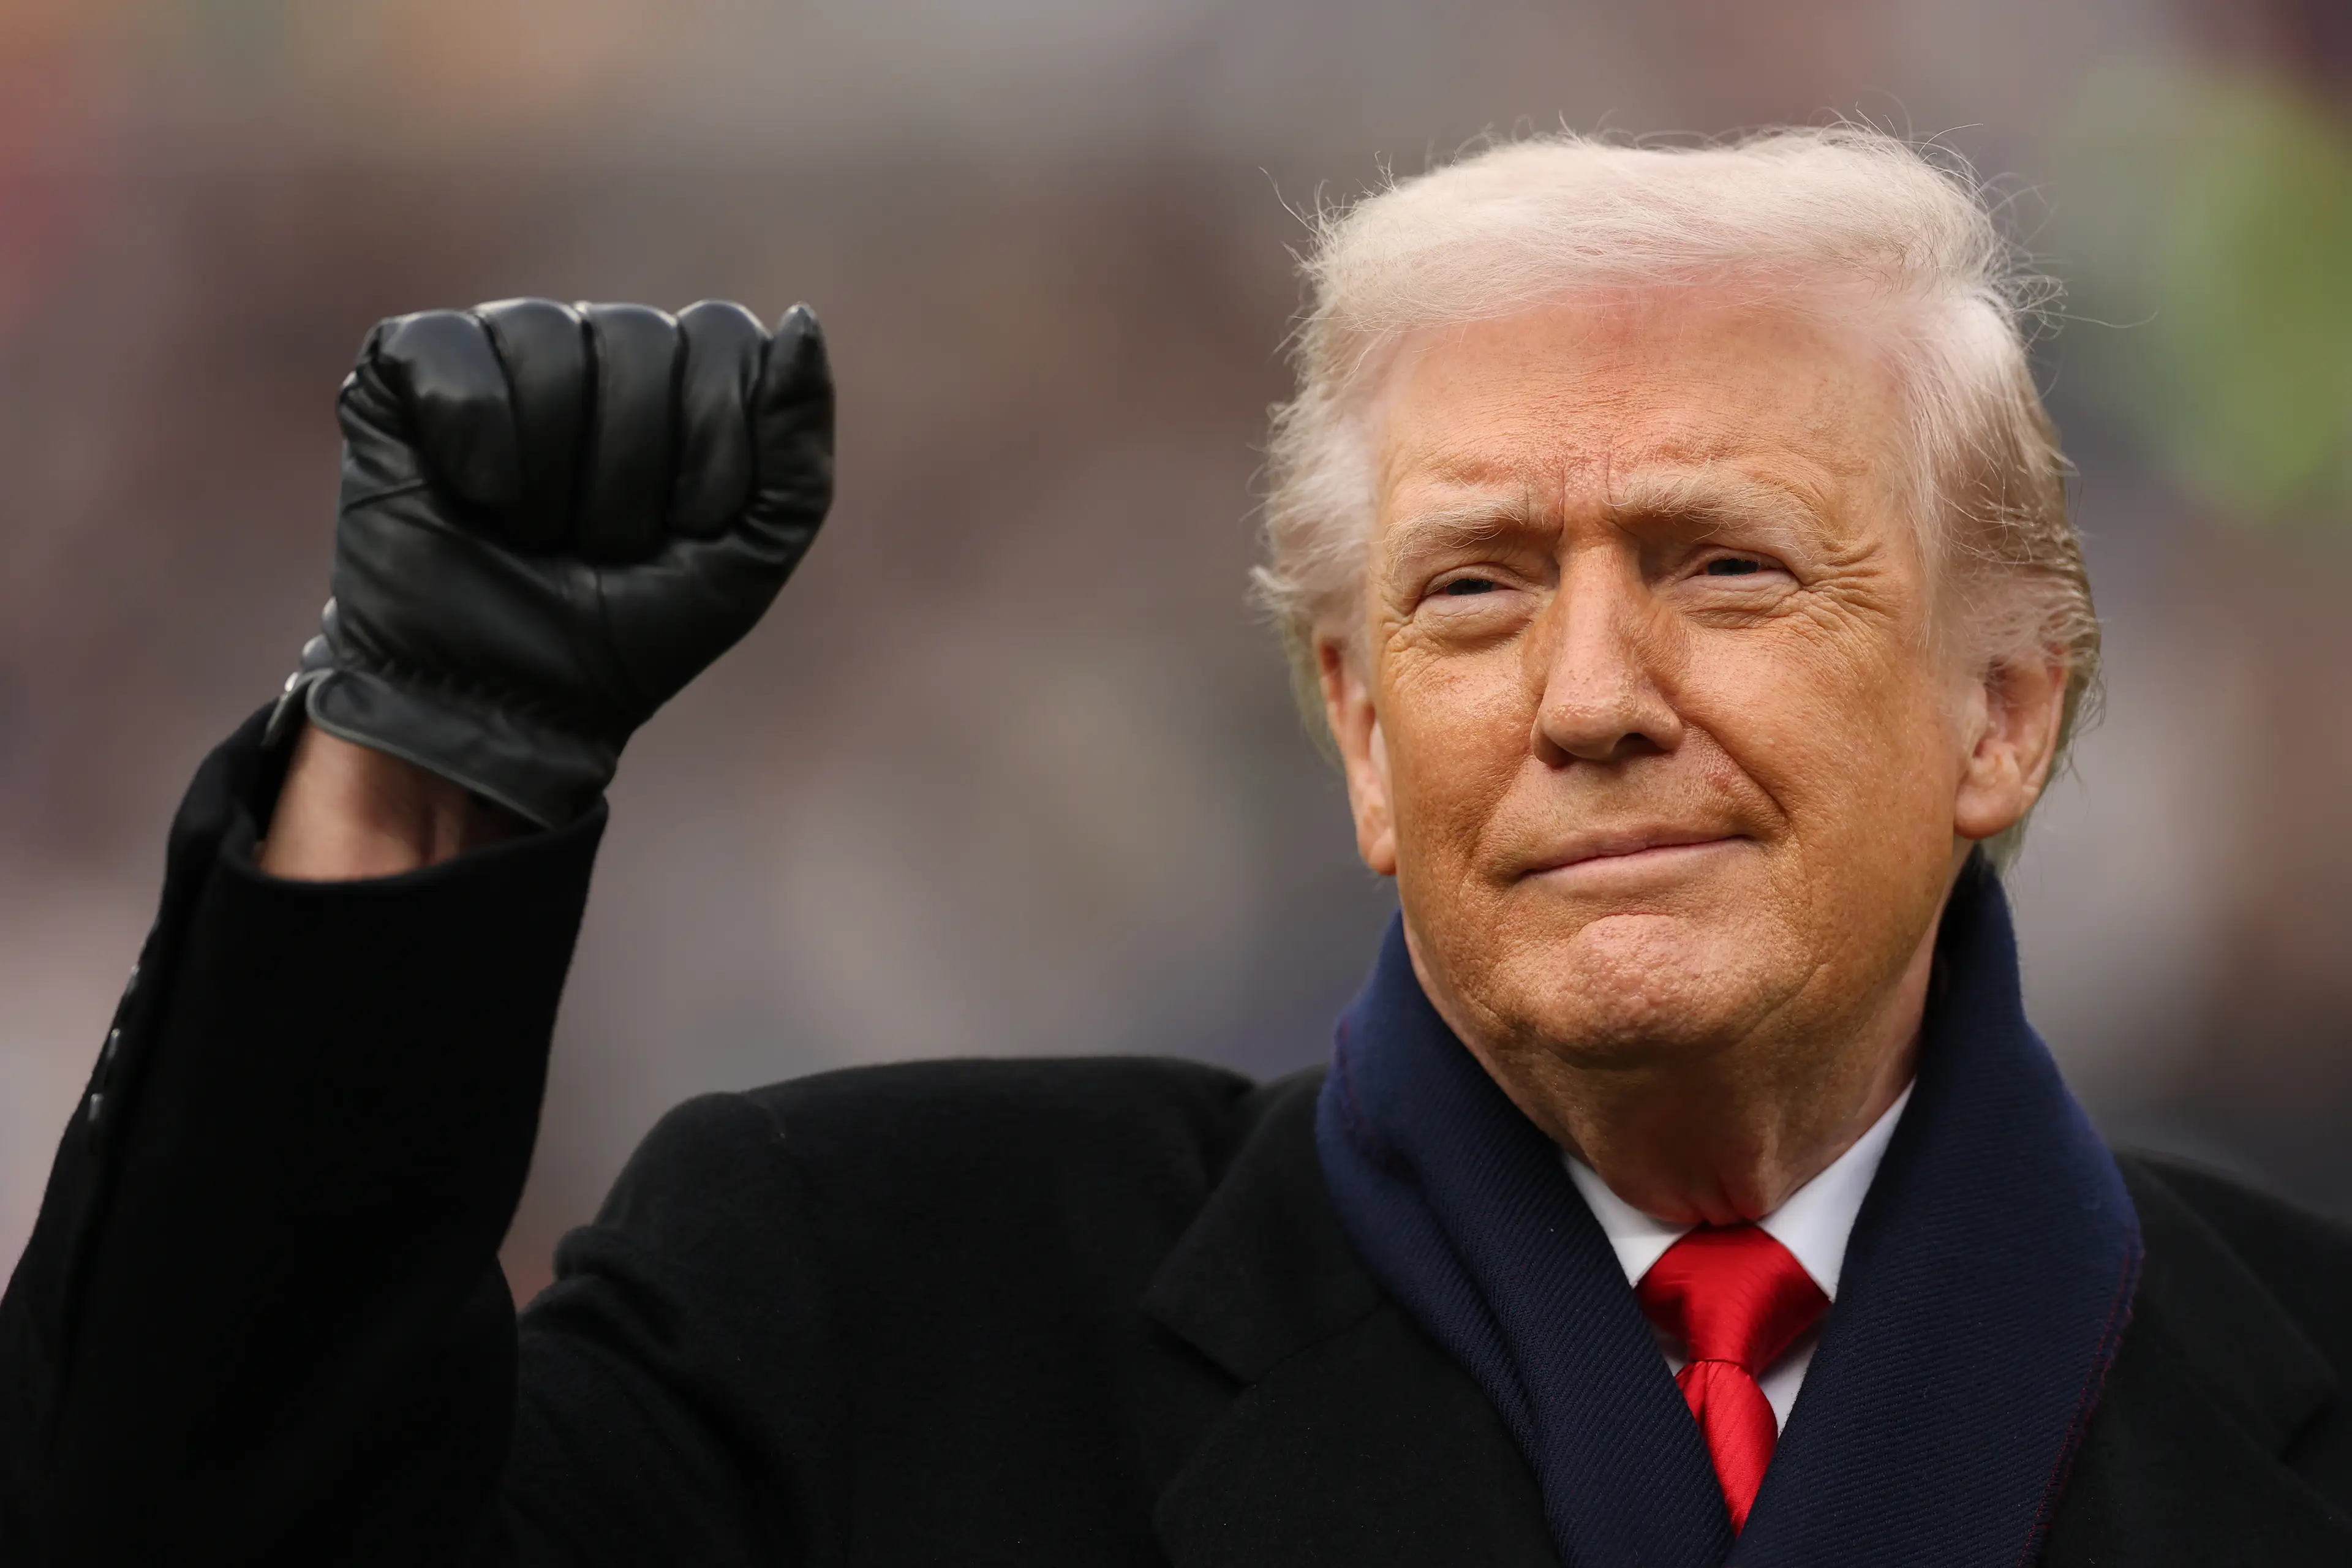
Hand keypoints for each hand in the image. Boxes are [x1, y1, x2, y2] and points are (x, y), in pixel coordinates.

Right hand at [273, 298, 832, 826]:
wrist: (509, 703)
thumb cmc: (630, 631)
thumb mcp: (750, 553)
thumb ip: (797, 447)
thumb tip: (801, 322)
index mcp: (677, 378)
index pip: (724, 338)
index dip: (713, 450)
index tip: (687, 528)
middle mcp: (588, 345)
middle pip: (640, 338)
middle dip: (631, 475)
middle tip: (602, 546)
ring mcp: (495, 350)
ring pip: (547, 340)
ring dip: (553, 474)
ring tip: (536, 532)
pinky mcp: (404, 372)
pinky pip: (452, 354)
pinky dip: (475, 441)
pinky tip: (473, 496)